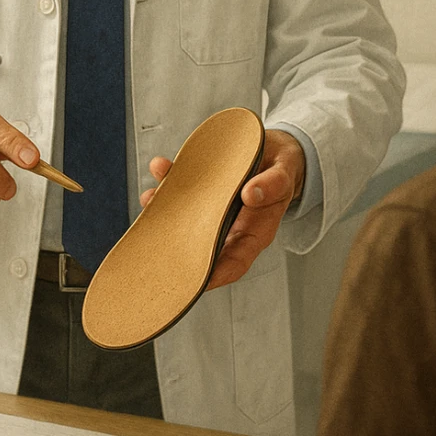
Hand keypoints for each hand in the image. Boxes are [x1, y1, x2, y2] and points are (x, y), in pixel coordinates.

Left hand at [143, 128, 305, 290]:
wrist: (275, 152)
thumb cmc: (281, 171)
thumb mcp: (285, 174)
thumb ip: (273, 185)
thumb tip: (251, 194)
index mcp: (254, 231)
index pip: (234, 262)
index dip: (215, 275)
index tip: (195, 283)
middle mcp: (229, 224)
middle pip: (200, 242)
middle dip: (175, 243)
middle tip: (155, 242)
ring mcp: (213, 207)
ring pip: (186, 215)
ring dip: (164, 207)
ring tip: (150, 197)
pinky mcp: (203, 187)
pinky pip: (183, 187)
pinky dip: (169, 178)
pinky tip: (161, 167)